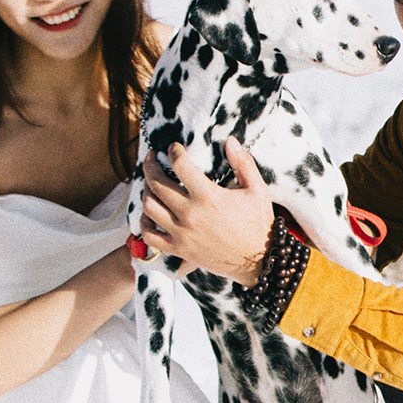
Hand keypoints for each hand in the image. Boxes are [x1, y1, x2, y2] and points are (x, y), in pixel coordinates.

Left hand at [140, 137, 275, 286]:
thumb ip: (243, 163)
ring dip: (146, 191)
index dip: (174, 152)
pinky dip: (144, 223)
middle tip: (152, 158)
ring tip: (150, 183)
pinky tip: (149, 213)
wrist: (258, 261)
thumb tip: (230, 140)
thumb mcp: (257, 190)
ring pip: (150, 207)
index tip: (174, 147)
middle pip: (157, 184)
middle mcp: (190, 214)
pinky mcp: (179, 250)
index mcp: (208, 197)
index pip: (180, 165)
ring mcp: (182, 234)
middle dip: (151, 165)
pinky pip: (150, 236)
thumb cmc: (258, 224)